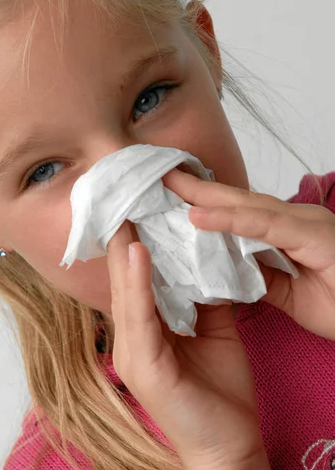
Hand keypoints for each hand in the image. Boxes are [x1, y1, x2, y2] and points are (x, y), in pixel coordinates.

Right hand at [107, 222, 267, 469]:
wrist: (228, 445)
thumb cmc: (220, 391)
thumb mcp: (215, 332)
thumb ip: (204, 298)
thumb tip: (208, 261)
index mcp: (145, 331)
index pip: (135, 278)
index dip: (133, 241)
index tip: (138, 203)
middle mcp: (132, 339)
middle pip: (124, 279)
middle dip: (124, 236)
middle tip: (125, 193)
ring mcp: (133, 355)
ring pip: (126, 293)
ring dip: (125, 251)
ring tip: (126, 211)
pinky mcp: (145, 368)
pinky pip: (140, 317)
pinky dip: (139, 283)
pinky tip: (138, 252)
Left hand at [164, 168, 334, 340]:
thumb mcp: (291, 295)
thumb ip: (263, 277)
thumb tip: (232, 271)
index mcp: (286, 232)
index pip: (237, 212)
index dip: (202, 202)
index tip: (167, 195)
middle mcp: (293, 220)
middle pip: (235, 201)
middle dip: (194, 188)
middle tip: (156, 175)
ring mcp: (305, 224)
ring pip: (245, 206)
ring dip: (203, 195)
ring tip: (166, 185)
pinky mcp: (314, 237)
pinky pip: (264, 226)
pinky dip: (229, 220)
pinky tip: (198, 216)